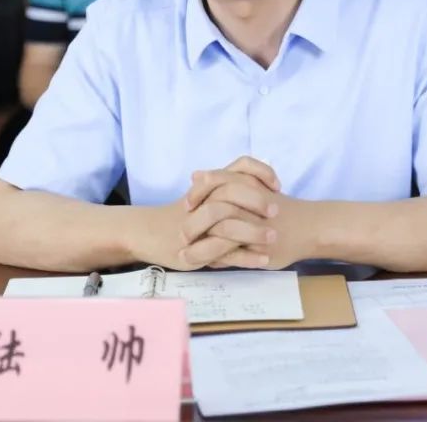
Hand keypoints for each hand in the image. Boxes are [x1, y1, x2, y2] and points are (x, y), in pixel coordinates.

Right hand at [126, 156, 279, 270]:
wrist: (149, 232)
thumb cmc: (182, 214)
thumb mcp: (205, 195)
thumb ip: (228, 185)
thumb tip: (258, 179)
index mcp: (211, 184)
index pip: (240, 167)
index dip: (261, 172)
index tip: (277, 185)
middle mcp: (204, 200)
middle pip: (232, 192)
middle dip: (258, 201)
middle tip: (276, 211)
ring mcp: (198, 226)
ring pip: (227, 224)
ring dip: (254, 232)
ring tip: (273, 238)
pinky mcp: (196, 250)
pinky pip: (224, 253)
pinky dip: (246, 257)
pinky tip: (264, 260)